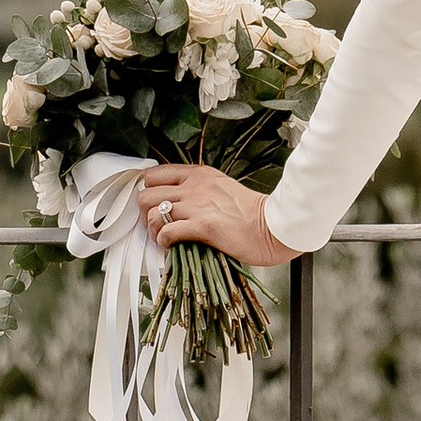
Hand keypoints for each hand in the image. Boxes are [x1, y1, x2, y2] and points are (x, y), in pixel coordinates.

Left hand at [135, 164, 296, 268]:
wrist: (274, 227)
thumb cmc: (252, 214)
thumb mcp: (222, 189)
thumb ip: (198, 191)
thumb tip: (177, 205)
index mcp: (199, 174)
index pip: (154, 174)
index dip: (149, 192)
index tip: (154, 206)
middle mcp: (194, 186)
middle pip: (146, 194)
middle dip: (146, 213)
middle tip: (157, 225)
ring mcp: (198, 205)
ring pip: (152, 213)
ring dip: (153, 230)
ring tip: (164, 238)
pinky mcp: (203, 226)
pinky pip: (167, 232)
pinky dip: (164, 242)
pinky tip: (172, 246)